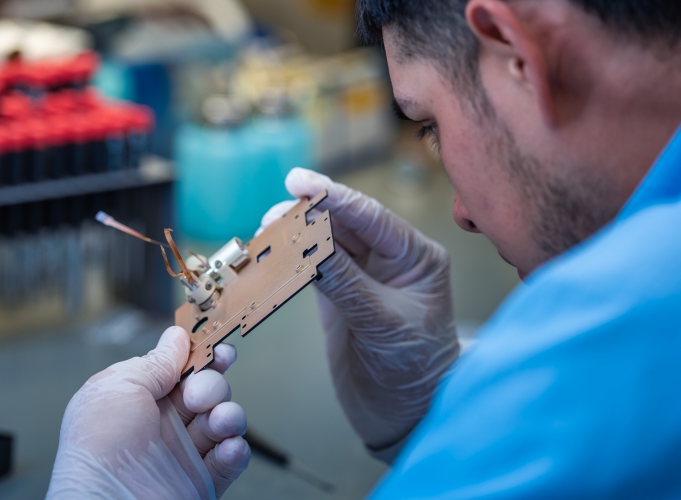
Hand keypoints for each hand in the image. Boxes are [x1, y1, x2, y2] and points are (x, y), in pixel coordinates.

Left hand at [47, 327, 249, 498]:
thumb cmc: (98, 451)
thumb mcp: (119, 387)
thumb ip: (154, 362)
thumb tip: (175, 339)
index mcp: (140, 399)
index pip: (180, 369)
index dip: (202, 356)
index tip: (218, 349)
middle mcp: (162, 424)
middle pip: (207, 390)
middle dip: (212, 385)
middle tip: (198, 395)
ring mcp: (184, 453)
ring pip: (224, 421)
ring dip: (229, 416)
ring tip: (219, 421)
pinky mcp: (202, 480)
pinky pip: (232, 459)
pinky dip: (236, 450)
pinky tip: (227, 447)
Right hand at [259, 168, 458, 461]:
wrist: (405, 416)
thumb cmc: (413, 372)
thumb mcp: (383, 325)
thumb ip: (346, 283)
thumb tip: (310, 243)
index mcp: (416, 257)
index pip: (372, 216)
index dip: (334, 196)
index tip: (299, 182)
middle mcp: (390, 259)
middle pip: (343, 223)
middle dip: (307, 216)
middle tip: (271, 218)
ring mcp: (362, 276)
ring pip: (323, 243)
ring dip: (293, 237)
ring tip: (264, 235)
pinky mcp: (338, 295)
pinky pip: (310, 268)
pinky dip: (288, 262)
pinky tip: (269, 257)